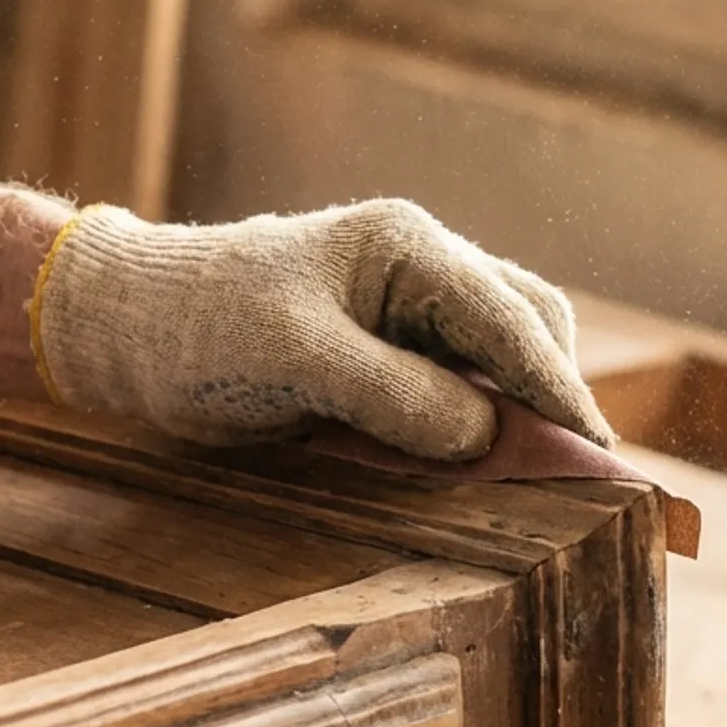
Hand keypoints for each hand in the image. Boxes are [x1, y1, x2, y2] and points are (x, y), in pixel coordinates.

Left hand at [30, 199, 613, 460]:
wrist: (128, 330)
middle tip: (577, 474)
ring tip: (536, 478)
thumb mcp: (294, 358)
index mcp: (406, 248)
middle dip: (550, 397)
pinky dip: (474, 429)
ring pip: (495, 361)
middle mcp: (419, 272)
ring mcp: (405, 315)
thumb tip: (481, 436)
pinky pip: (455, 390)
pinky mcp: (385, 357)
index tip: (598, 451)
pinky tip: (478, 469)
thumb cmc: (201, 327)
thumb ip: (391, 394)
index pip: (508, 316)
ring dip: (515, 417)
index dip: (557, 386)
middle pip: (523, 329)